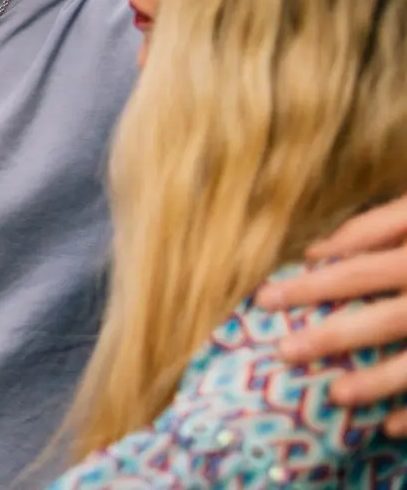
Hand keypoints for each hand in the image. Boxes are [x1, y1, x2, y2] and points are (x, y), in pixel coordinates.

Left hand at [256, 195, 406, 434]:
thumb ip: (377, 224)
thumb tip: (317, 251)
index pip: (360, 268)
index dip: (312, 284)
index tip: (266, 299)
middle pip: (384, 317)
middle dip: (331, 336)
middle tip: (284, 351)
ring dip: (377, 381)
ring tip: (335, 395)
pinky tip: (388, 428)